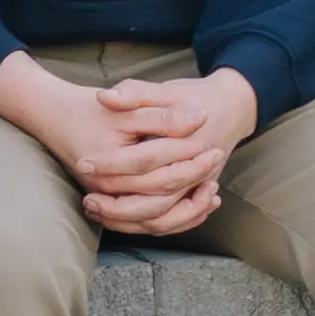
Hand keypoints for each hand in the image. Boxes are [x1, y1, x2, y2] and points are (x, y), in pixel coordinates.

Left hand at [74, 64, 260, 241]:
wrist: (229, 110)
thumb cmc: (192, 99)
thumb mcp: (164, 89)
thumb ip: (135, 93)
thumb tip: (103, 97)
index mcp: (189, 141)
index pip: (145, 159)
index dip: (113, 163)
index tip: (85, 164)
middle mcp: (198, 170)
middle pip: (156, 197)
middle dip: (118, 203)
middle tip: (88, 198)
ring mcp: (199, 187)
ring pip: (164, 218)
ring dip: (129, 221)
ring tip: (97, 211)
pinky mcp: (196, 196)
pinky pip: (172, 223)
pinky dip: (145, 226)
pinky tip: (119, 220)